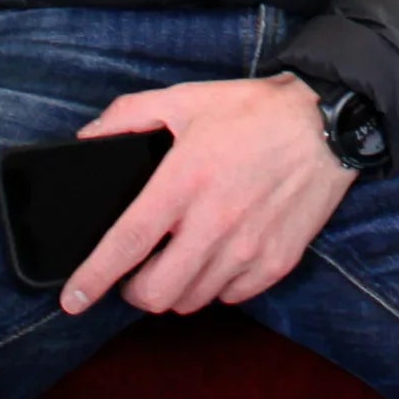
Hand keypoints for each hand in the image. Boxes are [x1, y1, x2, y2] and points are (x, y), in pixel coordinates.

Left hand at [60, 73, 354, 317]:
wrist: (327, 123)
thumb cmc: (255, 111)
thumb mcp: (187, 98)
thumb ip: (130, 115)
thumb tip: (88, 138)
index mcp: (184, 181)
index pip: (126, 244)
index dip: (93, 278)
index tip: (72, 299)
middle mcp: (214, 222)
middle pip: (155, 293)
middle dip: (135, 289)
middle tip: (138, 269)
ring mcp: (247, 248)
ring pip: (191, 300)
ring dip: (176, 288)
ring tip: (180, 259)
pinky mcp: (276, 261)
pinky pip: (231, 297)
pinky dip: (216, 286)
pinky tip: (219, 256)